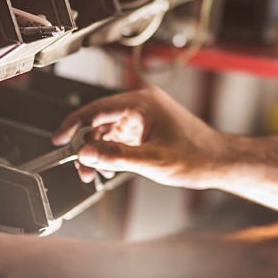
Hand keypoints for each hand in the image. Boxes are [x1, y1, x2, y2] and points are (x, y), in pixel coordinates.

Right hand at [52, 85, 225, 189]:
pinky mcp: (147, 128)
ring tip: (92, 174)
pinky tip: (107, 168)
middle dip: (86, 145)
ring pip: (108, 130)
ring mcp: (144, 116)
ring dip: (97, 151)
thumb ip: (116, 157)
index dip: (74, 124)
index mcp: (143, 103)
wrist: (219, 161)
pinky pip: (119, 136)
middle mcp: (142, 104)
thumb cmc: (196, 156)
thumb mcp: (152, 161)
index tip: (58, 140)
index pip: (97, 109)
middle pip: (100, 120)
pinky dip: (110, 151)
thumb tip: (86, 153)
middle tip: (80, 168)